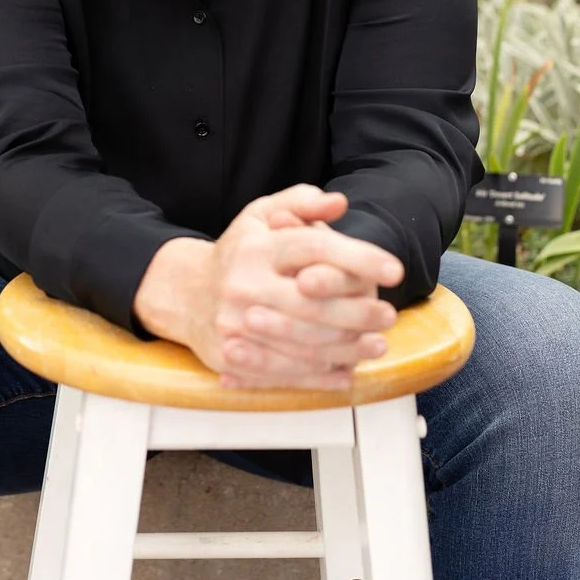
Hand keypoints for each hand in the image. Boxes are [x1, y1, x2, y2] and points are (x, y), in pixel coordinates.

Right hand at [133, 184, 403, 390]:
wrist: (185, 293)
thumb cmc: (238, 252)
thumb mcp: (262, 214)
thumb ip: (300, 202)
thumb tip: (338, 203)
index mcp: (255, 247)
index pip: (313, 248)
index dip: (358, 258)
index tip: (394, 269)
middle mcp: (242, 285)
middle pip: (311, 304)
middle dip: (358, 312)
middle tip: (388, 315)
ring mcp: (234, 325)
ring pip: (300, 345)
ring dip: (346, 349)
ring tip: (377, 345)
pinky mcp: (231, 357)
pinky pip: (283, 372)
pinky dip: (318, 376)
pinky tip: (345, 371)